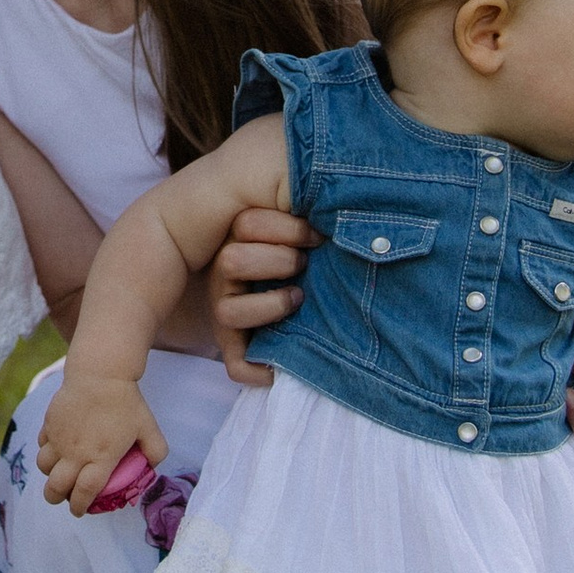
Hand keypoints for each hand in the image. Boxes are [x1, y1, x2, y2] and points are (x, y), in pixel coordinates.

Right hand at [39, 373, 164, 514]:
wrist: (100, 374)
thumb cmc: (126, 402)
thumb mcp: (149, 428)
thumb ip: (156, 451)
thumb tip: (153, 467)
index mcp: (100, 458)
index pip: (84, 492)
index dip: (79, 506)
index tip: (79, 510)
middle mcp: (76, 453)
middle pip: (56, 487)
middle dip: (56, 498)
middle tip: (63, 497)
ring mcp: (59, 439)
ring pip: (43, 468)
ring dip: (49, 475)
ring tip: (58, 472)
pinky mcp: (49, 424)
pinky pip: (42, 445)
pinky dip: (46, 451)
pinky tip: (56, 447)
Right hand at [210, 205, 315, 383]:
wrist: (274, 290)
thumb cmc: (296, 254)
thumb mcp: (296, 233)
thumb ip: (308, 219)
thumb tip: (348, 202)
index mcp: (238, 238)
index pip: (247, 224)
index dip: (288, 229)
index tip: (318, 236)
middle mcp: (225, 274)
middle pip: (232, 261)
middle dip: (277, 261)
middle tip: (304, 264)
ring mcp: (226, 309)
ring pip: (227, 311)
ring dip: (270, 306)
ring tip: (298, 300)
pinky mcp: (233, 345)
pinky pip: (236, 364)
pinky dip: (258, 370)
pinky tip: (282, 366)